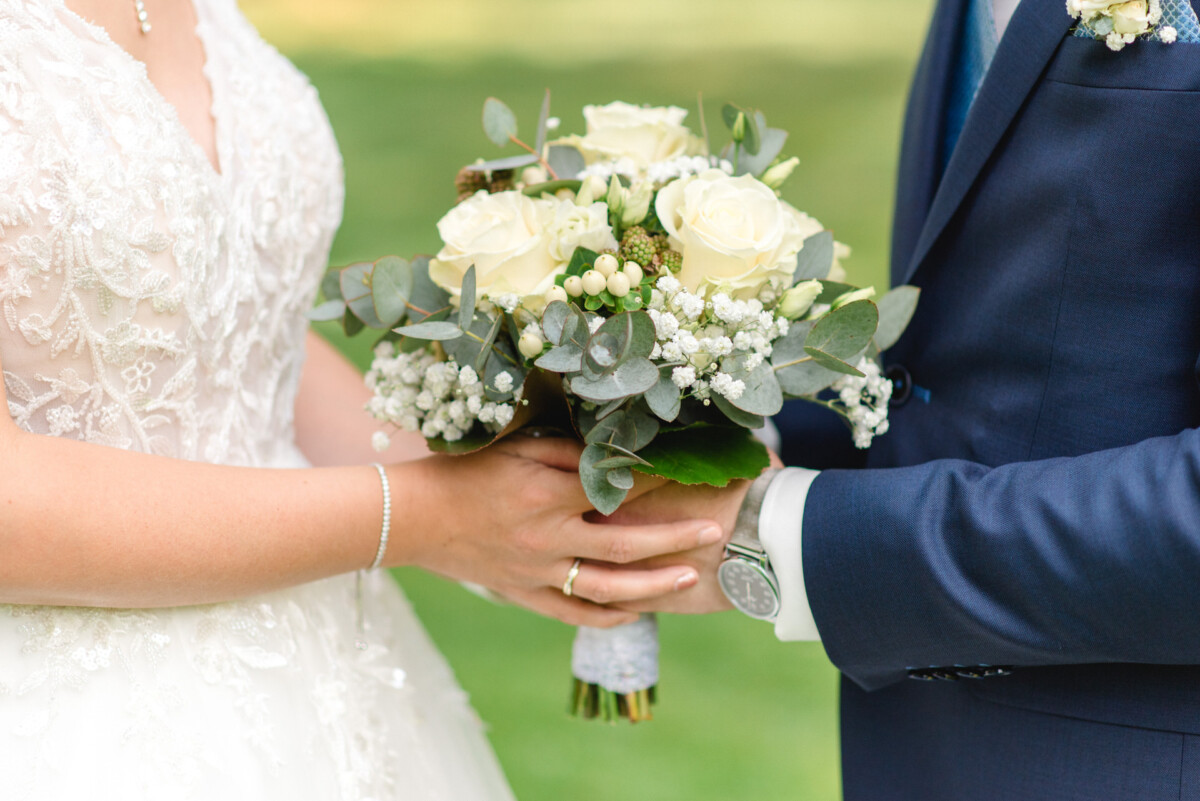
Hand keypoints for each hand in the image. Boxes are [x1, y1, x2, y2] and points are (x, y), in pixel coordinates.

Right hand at [397, 436, 723, 627]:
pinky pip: (572, 612)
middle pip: (626, 545)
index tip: (688, 473)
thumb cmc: (464, 471)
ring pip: (607, 587)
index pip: (617, 489)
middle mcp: (548, 537)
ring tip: (689, 578)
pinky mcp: (522, 593)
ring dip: (653, 585)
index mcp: (547, 494)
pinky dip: (606, 616)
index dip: (657, 481)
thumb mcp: (516, 447)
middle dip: (674, 540)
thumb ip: (567, 452)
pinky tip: (636, 614)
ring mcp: (537, 572)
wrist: (412, 516)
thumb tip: (615, 454)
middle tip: (712, 534)